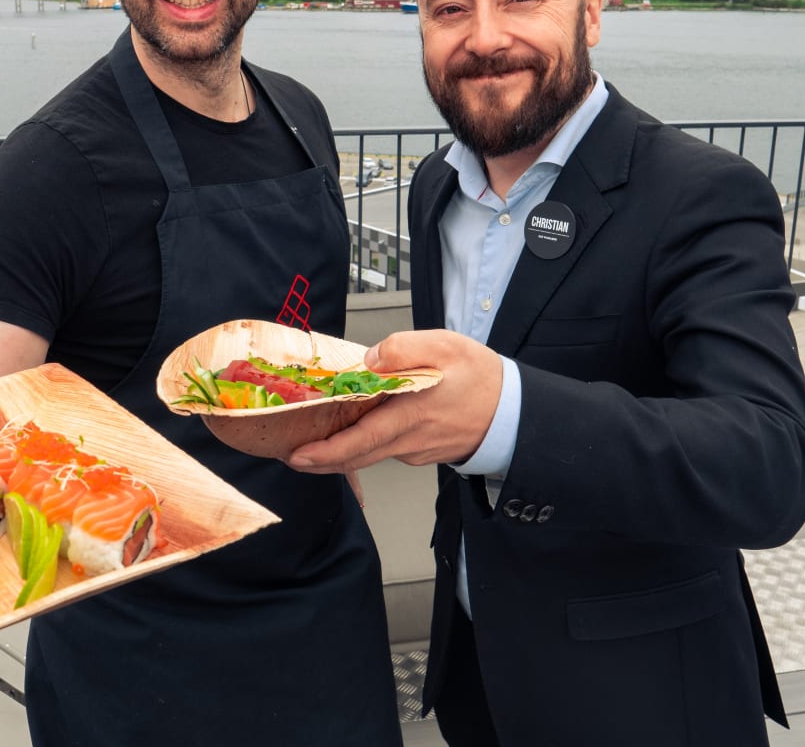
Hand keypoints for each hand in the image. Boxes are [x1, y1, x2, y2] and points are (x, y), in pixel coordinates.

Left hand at [288, 330, 501, 473]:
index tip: (299, 455)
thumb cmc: (481, 378)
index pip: (361, 439)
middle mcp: (409, 440)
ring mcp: (414, 450)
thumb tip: (369, 359)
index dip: (327, 451)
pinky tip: (350, 432)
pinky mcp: (419, 451)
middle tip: (290, 455)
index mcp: (411, 414)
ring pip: (369, 454)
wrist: (514, 412)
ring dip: (339, 452)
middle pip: (356, 455)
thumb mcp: (445, 345)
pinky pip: (385, 449)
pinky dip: (363, 444)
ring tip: (310, 445)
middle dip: (320, 460)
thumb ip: (403, 348)